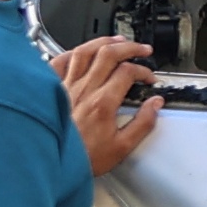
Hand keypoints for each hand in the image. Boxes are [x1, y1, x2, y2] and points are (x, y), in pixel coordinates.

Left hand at [56, 33, 159, 176]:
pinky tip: (80, 51)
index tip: (149, 78)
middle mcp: (83, 89)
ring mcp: (65, 86)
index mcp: (102, 103)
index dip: (143, 71)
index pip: (128, 72)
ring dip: (103, 42)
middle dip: (130, 47)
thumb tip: (155, 105)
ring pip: (84, 51)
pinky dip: (72, 51)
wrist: (51, 165)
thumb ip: (143, 124)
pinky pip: (59, 61)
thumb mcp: (121, 148)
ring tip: (116, 41)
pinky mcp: (51, 89)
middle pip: (108, 53)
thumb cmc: (82, 159)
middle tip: (141, 50)